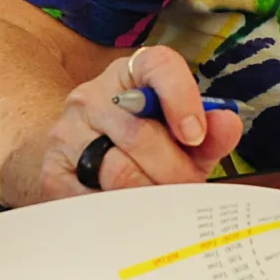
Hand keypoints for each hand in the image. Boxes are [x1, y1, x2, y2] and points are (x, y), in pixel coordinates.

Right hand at [38, 45, 243, 198]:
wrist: (85, 154)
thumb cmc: (148, 142)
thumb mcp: (184, 132)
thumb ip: (211, 130)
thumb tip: (227, 123)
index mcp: (133, 72)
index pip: (159, 67)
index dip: (181, 99)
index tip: (195, 135)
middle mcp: (95, 94)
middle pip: (140, 134)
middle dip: (173, 171)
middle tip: (188, 190)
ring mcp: (68, 130)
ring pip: (117, 171)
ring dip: (150, 194)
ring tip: (166, 203)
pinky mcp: (53, 170)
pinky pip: (92, 199)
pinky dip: (121, 212)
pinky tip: (135, 212)